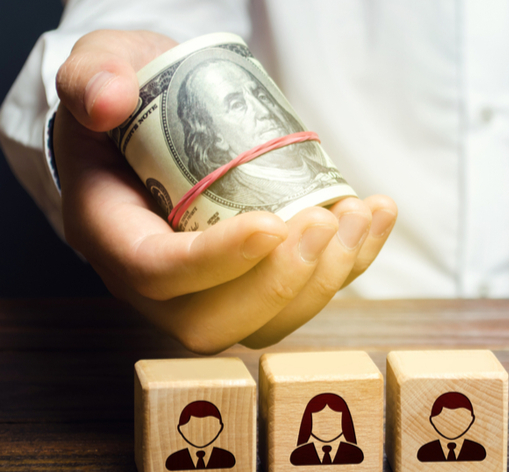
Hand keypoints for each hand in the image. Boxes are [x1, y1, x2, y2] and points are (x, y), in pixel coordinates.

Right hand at [54, 30, 395, 353]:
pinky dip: (351, 263)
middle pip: (215, 321)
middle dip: (281, 282)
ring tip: (357, 214)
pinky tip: (375, 216)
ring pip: (268, 322)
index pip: (157, 273)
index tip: (272, 223)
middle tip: (323, 222)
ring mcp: (210, 290)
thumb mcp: (97, 70)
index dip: (218, 261)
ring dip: (326, 276)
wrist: (153, 123)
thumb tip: (108, 101)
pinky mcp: (256, 281)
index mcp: (111, 235)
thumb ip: (91, 78)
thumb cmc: (129, 103)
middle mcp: (157, 283)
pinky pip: (303, 296)